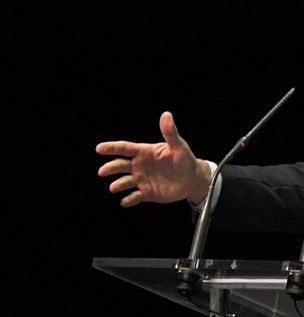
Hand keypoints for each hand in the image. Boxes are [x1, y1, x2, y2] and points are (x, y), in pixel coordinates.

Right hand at [97, 111, 211, 206]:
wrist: (193, 180)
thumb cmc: (185, 160)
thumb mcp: (179, 146)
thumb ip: (170, 133)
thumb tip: (166, 114)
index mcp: (144, 152)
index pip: (125, 148)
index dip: (112, 148)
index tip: (99, 148)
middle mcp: (139, 166)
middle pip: (120, 165)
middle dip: (111, 168)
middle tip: (102, 171)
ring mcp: (141, 180)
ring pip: (125, 182)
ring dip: (118, 184)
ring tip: (114, 187)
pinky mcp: (146, 193)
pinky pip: (135, 197)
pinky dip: (129, 200)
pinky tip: (125, 201)